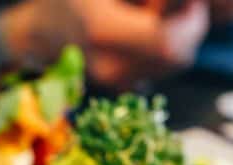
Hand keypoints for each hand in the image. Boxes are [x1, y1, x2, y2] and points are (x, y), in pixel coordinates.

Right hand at [1, 0, 209, 89]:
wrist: (39, 31)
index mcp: (102, 31)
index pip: (169, 41)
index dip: (192, 21)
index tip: (193, 1)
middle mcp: (110, 65)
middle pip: (178, 56)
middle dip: (189, 29)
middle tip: (183, 3)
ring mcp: (115, 82)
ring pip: (172, 65)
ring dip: (178, 38)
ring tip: (157, 13)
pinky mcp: (120, 89)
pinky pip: (160, 70)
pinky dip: (165, 50)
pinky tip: (148, 30)